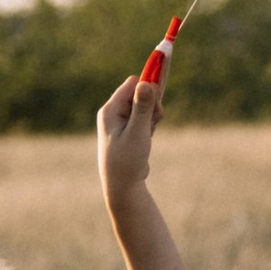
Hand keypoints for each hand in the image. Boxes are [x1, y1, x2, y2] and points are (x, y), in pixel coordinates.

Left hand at [96, 68, 163, 205]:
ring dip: (152, 116)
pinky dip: (150, 124)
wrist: (123, 186)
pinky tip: (147, 138)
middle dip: (152, 104)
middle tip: (154, 121)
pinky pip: (144, 117)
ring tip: (148, 134)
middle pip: (140, 93)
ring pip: (144, 106)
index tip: (159, 95)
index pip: (132, 84)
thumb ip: (142, 108)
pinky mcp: (129, 129)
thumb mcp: (137, 133)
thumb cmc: (127, 161)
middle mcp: (114, 112)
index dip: (147, 87)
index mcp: (110, 110)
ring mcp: (121, 121)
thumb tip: (146, 83)